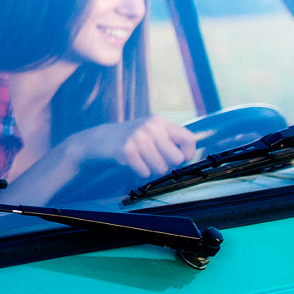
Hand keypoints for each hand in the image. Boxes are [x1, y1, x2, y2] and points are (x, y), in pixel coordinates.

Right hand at [69, 115, 199, 178]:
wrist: (102, 139)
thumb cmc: (133, 137)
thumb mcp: (153, 130)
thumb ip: (172, 138)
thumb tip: (191, 156)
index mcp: (160, 121)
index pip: (188, 139)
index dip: (189, 153)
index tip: (182, 158)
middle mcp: (150, 127)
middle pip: (176, 158)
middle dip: (168, 164)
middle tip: (156, 159)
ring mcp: (138, 138)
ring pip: (161, 168)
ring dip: (152, 169)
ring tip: (142, 160)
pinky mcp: (126, 150)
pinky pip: (145, 172)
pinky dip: (140, 171)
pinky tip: (133, 162)